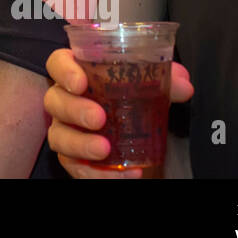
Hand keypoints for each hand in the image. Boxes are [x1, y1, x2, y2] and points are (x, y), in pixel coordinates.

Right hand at [43, 48, 193, 177]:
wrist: (137, 134)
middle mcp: (66, 100)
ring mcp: (66, 129)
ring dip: (79, 143)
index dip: (64, 71)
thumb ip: (165, 80)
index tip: (80, 82)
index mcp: (79, 73)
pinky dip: (99, 174)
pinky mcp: (73, 158)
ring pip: (58, 136)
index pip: (58, 63)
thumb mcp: (150, 87)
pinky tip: (126, 173)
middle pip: (54, 100)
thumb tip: (183, 84)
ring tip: (105, 149)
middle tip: (99, 118)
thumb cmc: (132, 99)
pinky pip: (76, 167)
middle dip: (74, 109)